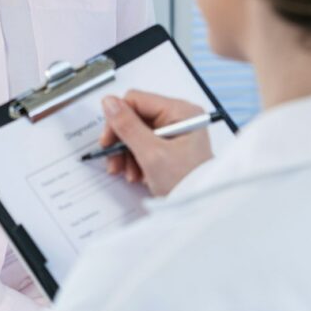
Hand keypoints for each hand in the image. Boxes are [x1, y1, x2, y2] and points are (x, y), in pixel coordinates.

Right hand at [99, 90, 213, 196]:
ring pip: (137, 133)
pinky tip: (138, 175)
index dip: (117, 120)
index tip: (108, 141)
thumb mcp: (152, 154)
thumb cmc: (187, 183)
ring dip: (127, 154)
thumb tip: (109, 102)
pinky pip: (146, 146)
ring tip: (130, 174)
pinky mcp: (172, 147)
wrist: (202, 209)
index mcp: (179, 111)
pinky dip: (137, 160)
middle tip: (114, 161)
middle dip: (122, 142)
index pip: (136, 100)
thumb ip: (128, 126)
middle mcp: (178, 118)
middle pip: (135, 118)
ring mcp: (175, 133)